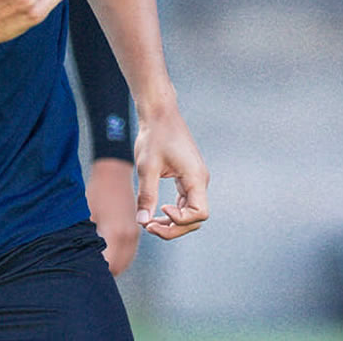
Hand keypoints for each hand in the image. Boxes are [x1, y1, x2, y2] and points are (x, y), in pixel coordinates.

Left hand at [86, 157, 139, 274]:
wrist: (114, 172)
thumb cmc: (96, 191)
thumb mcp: (84, 216)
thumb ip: (83, 239)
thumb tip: (76, 258)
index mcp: (115, 234)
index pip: (108, 266)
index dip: (94, 272)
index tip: (80, 272)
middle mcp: (128, 237)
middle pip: (117, 268)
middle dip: (102, 272)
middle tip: (84, 271)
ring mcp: (134, 234)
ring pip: (124, 262)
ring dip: (111, 265)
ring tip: (93, 264)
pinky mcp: (135, 231)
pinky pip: (129, 253)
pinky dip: (118, 258)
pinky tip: (104, 255)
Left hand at [134, 107, 208, 239]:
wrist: (159, 114)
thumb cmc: (154, 136)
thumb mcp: (147, 168)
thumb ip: (146, 196)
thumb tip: (142, 223)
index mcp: (196, 178)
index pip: (199, 214)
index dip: (180, 220)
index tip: (160, 210)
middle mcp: (200, 181)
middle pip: (196, 218)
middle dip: (174, 227)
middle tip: (149, 226)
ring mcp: (195, 180)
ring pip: (190, 212)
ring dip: (173, 222)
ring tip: (150, 223)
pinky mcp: (188, 177)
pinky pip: (185, 202)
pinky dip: (173, 211)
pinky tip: (156, 212)